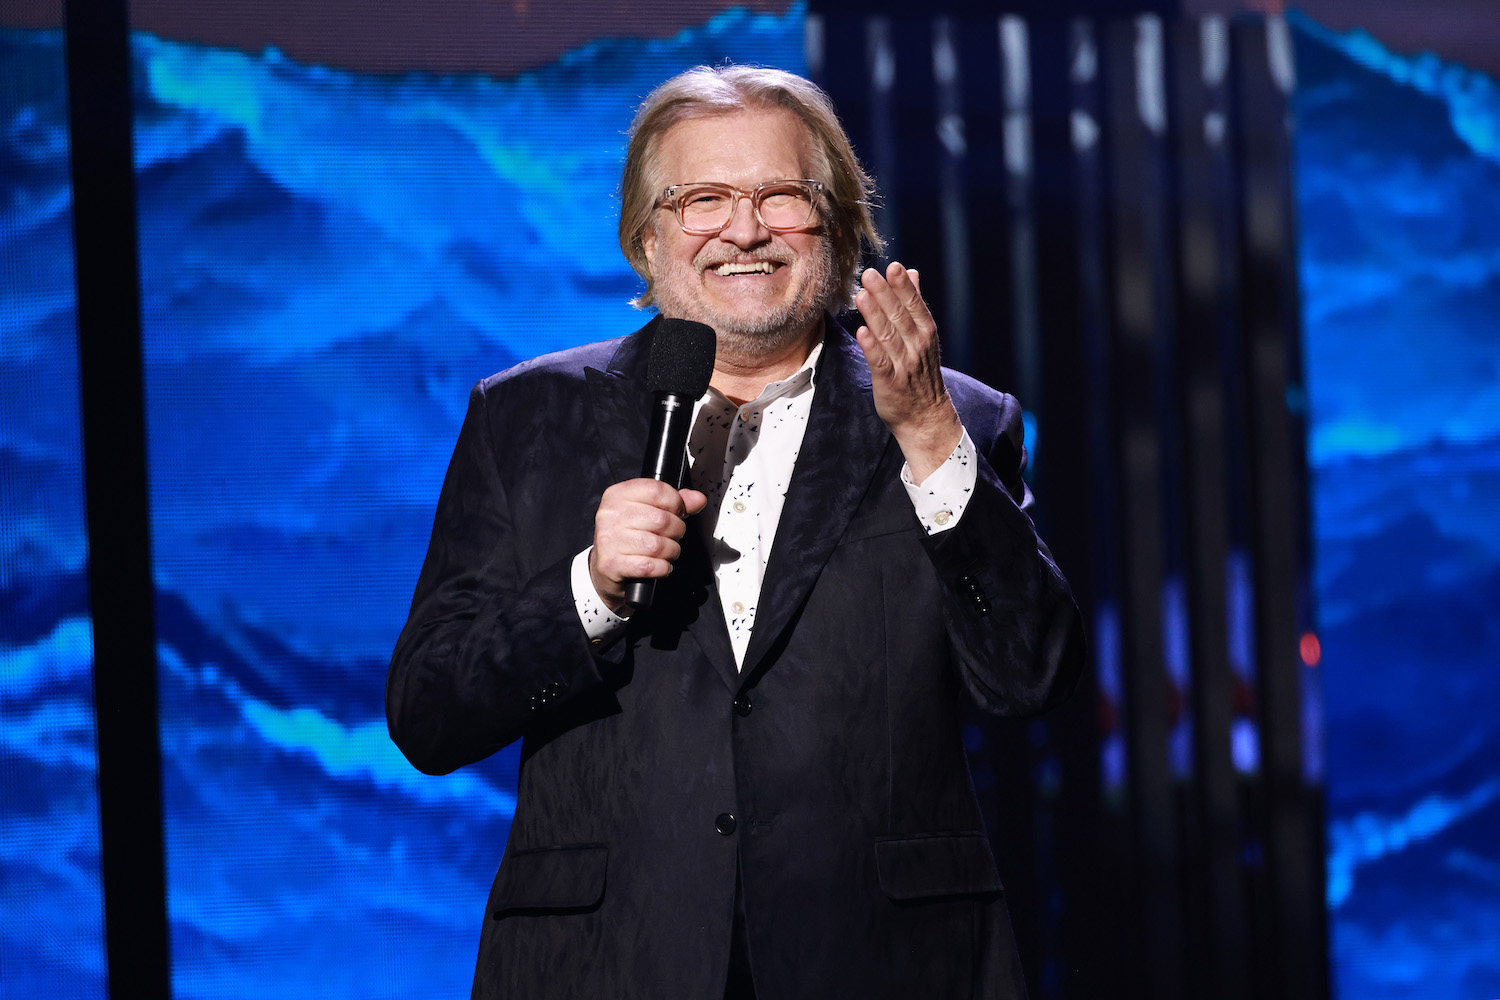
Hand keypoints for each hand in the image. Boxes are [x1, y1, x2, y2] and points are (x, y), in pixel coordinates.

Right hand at [589, 479, 707, 613]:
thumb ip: (674, 502)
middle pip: (661, 520)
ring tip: (667, 552)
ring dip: (671, 551)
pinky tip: (659, 566)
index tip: (678, 512)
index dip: (676, 503)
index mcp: (617, 495)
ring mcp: (609, 540)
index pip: (657, 490)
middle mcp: (610, 515)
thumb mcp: (646, 511)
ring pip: (658, 545)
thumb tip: (698, 499)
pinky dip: (662, 568)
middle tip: (673, 536)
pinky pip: (650, 566)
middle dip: (676, 531)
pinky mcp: (612, 564)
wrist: (605, 568)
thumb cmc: (628, 536)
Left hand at [854, 262, 962, 481]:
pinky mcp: (890, 382)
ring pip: (888, 336)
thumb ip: (915, 304)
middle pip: (899, 316)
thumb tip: (912, 272)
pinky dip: (871, 347)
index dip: (903, 286)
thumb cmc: (920, 373)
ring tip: (861, 294)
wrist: (925, 416)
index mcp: (925, 333)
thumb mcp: (923, 335)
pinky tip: (862, 331)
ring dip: (874, 315)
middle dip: (885, 294)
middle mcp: (917, 346)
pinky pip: (880, 362)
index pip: (914, 305)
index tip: (893, 266)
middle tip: (869, 274)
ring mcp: (904, 364)